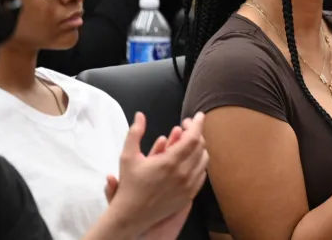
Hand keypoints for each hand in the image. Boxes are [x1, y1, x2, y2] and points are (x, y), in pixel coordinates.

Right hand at [107, 112, 208, 234]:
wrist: (132, 215)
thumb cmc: (129, 185)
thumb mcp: (127, 156)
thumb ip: (135, 133)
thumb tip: (140, 116)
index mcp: (170, 162)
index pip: (193, 137)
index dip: (198, 124)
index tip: (198, 116)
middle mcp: (183, 174)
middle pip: (200, 146)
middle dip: (196, 132)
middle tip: (186, 127)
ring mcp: (188, 185)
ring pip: (204, 160)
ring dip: (199, 147)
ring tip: (188, 141)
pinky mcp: (189, 195)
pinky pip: (202, 174)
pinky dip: (199, 162)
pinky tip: (190, 158)